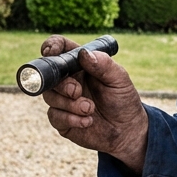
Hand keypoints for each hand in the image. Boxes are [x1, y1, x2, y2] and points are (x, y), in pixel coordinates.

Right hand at [38, 35, 147, 172]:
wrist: (126, 130)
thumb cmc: (123, 100)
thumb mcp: (119, 80)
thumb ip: (104, 65)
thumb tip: (84, 54)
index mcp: (80, 65)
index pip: (60, 49)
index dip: (51, 46)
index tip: (51, 52)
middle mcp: (68, 80)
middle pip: (50, 75)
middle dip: (62, 84)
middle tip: (77, 92)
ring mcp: (63, 100)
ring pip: (50, 96)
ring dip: (70, 104)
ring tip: (89, 109)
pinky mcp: (61, 119)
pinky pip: (54, 116)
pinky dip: (71, 119)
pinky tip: (87, 121)